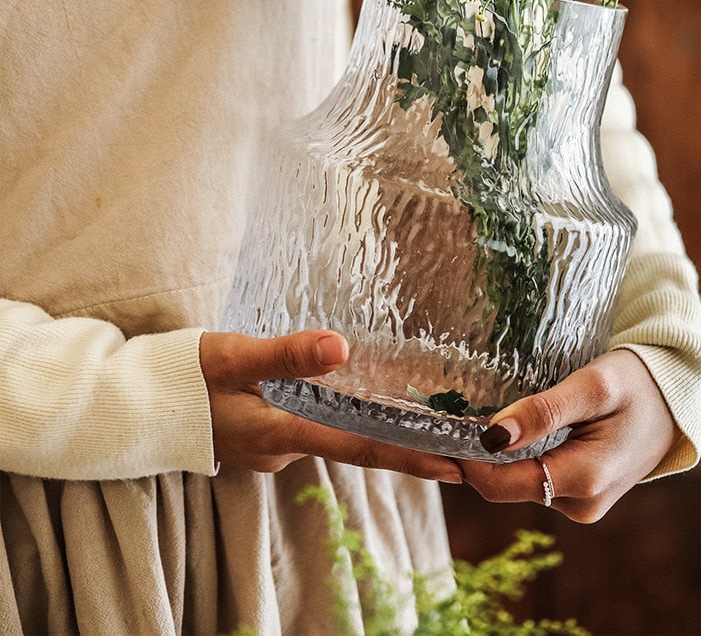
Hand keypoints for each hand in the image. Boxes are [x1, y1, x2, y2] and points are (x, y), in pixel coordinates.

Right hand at [199, 329, 461, 482]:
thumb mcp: (233, 356)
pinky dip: (335, 419)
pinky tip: (347, 402)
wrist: (134, 405)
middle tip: (447, 443)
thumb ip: (285, 355)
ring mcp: (270, 446)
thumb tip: (339, 347)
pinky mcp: (260, 435)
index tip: (452, 466)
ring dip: (367, 429)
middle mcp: (282, 448)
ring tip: (411, 417)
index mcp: (282, 431)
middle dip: (399, 445)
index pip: (358, 447)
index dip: (407, 456)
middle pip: (353, 445)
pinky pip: (308, 428)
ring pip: (330, 435)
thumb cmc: (182, 377)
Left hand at [457, 350, 680, 521]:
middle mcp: (580, 504)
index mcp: (584, 480)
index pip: (499, 483)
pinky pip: (532, 478)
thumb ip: (544, 411)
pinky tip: (506, 426)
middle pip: (502, 486)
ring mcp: (580, 503)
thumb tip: (493, 436)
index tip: (437, 425)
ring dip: (493, 455)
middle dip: (471, 455)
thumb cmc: (638, 384)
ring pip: (515, 482)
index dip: (463, 458)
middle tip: (442, 415)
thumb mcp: (593, 386)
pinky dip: (515, 455)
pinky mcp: (578, 494)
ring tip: (469, 413)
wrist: (676, 402)